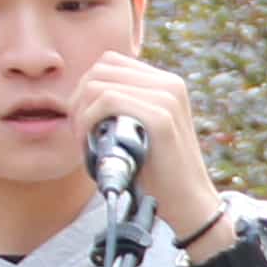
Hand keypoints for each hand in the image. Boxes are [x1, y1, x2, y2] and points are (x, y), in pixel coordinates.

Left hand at [62, 51, 235, 261]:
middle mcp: (170, 84)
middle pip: (101, 69)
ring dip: (80, 112)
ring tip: (84, 139)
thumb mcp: (141, 129)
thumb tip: (82, 92)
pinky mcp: (161, 117)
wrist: (188, 203)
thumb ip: (125, 105)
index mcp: (167, 83)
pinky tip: (89, 143)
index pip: (110, 63)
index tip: (82, 119)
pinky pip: (107, 101)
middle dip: (79, 99)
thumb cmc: (157, 172)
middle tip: (79, 131)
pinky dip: (88, 120)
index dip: (86, 87)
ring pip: (99, 83)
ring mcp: (167, 98)